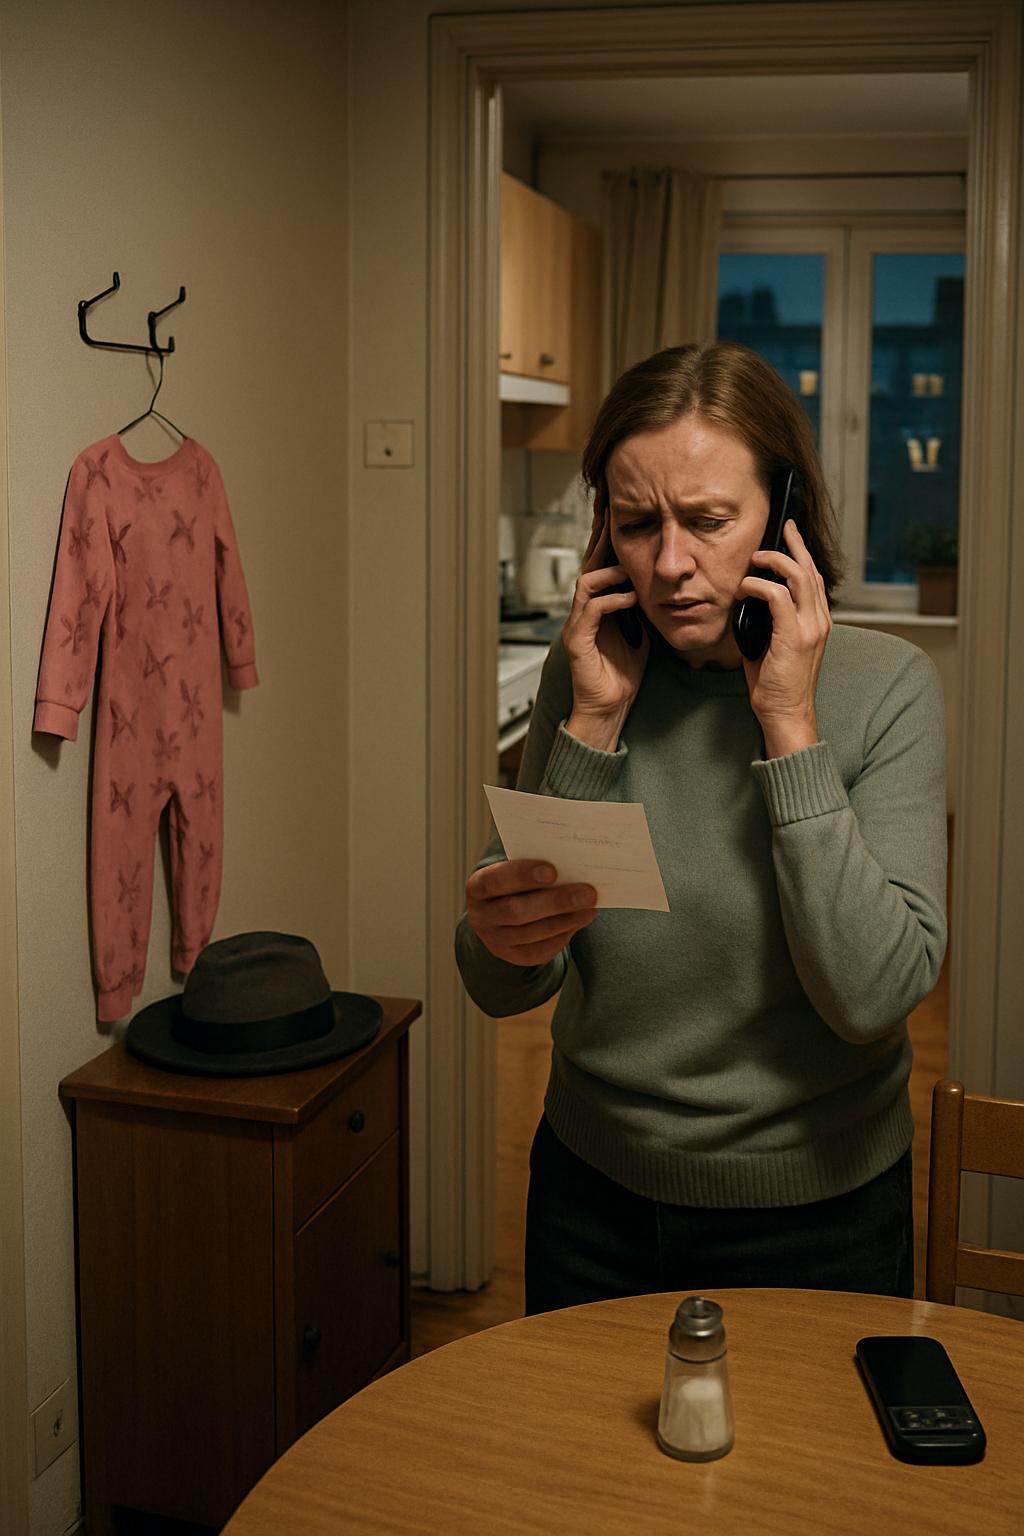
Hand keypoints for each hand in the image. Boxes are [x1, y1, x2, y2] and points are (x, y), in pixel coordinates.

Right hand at [465, 859, 597, 966]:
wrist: (501, 913)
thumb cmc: (516, 883)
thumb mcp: (515, 871)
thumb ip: (536, 867)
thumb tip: (572, 865)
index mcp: (478, 887)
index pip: (496, 880)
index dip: (522, 875)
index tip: (553, 870)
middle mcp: (481, 916)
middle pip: (517, 911)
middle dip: (555, 902)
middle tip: (588, 893)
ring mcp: (495, 940)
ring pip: (532, 933)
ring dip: (566, 920)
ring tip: (590, 907)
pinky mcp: (512, 957)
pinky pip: (539, 951)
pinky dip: (562, 936)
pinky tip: (578, 921)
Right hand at [561, 496, 649, 738]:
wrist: (609, 706)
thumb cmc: (624, 671)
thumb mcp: (642, 630)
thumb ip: (648, 605)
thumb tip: (671, 582)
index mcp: (601, 603)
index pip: (604, 561)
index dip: (610, 535)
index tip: (619, 509)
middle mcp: (585, 608)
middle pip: (590, 562)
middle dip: (601, 536)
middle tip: (611, 510)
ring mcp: (579, 623)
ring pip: (587, 583)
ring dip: (610, 571)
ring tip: (630, 566)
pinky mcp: (577, 641)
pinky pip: (591, 612)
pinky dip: (611, 601)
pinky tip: (630, 598)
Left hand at [736, 520, 831, 756]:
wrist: (786, 713)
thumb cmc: (777, 684)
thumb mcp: (774, 645)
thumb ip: (769, 622)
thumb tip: (749, 603)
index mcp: (818, 622)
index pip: (815, 578)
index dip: (803, 555)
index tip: (790, 537)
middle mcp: (819, 621)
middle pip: (810, 569)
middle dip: (795, 544)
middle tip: (783, 527)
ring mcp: (810, 628)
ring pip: (798, 576)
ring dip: (774, 561)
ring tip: (756, 558)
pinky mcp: (794, 636)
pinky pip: (777, 596)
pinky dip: (758, 586)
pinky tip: (745, 589)